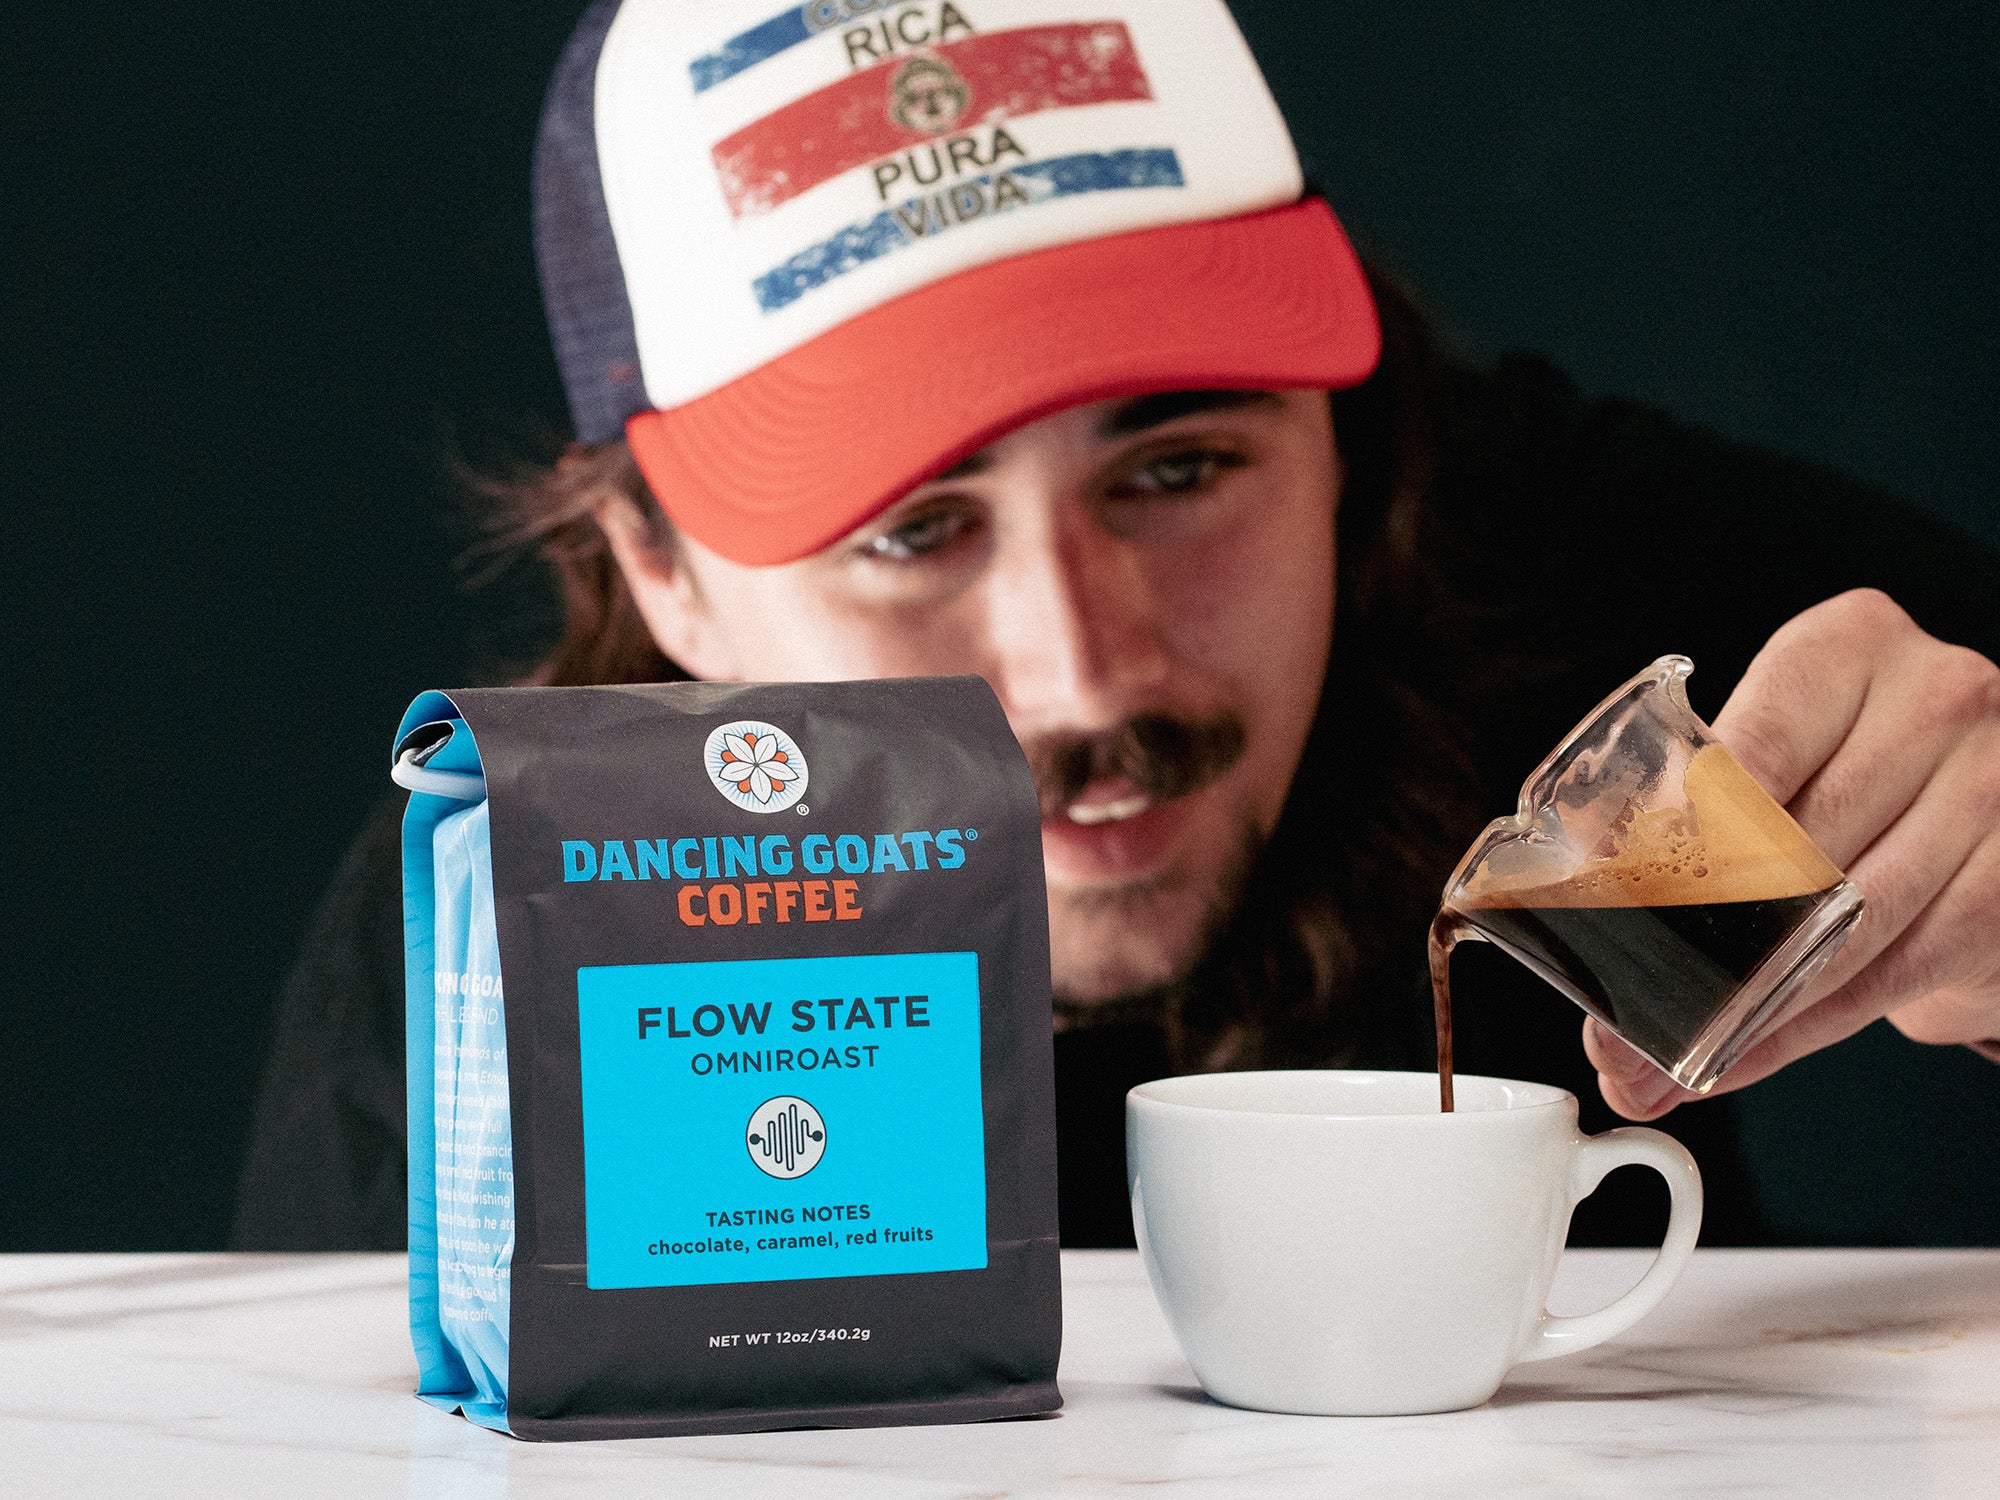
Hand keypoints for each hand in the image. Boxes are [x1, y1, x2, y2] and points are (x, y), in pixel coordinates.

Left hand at [1587, 589, 1999, 1118]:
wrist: (1979, 808)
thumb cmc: (1845, 772)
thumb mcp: (1773, 753)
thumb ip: (1684, 804)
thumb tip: (1581, 892)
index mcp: (1847, 647)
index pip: (1750, 751)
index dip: (1683, 841)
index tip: (1626, 906)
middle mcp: (1935, 702)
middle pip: (1793, 848)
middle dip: (1701, 946)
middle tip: (1628, 1018)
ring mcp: (1990, 790)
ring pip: (1844, 926)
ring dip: (1753, 1005)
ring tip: (1680, 1050)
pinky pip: (1892, 973)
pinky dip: (1811, 1023)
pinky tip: (1753, 1048)